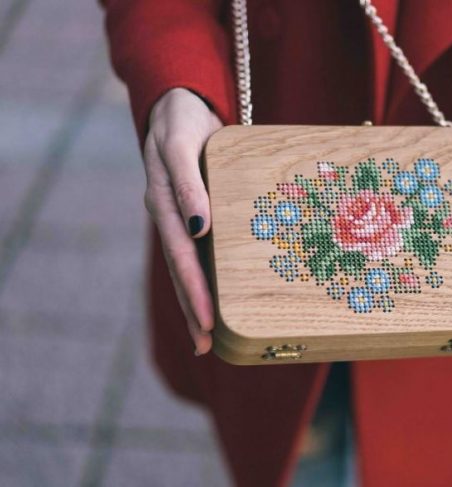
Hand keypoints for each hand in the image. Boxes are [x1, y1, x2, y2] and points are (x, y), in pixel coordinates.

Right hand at [143, 88, 222, 355]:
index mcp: (164, 203)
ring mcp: (178, 217)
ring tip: (206, 341)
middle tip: (206, 345)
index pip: (181, 255)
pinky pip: (195, 253)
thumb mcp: (181, 146)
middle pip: (181, 270)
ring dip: (195, 303)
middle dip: (194, 308)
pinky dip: (201, 281)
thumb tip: (198, 228)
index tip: (209, 320)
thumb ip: (186, 184)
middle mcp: (169, 215)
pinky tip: (212, 304)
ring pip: (185, 267)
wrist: (180, 108)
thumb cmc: (183, 125)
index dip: (195, 289)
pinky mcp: (190, 215)